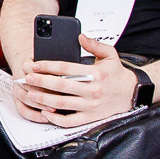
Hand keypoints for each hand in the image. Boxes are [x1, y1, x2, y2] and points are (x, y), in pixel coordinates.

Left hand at [20, 33, 136, 124]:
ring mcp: (91, 106)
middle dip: (41, 81)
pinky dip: (56, 118)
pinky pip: (70, 121)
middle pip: (61, 86)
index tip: (34, 65)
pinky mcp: (90, 118)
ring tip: (31, 93)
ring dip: (44, 99)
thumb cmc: (117, 74)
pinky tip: (45, 112)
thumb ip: (94, 44)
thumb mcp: (110, 54)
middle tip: (27, 78)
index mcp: (96, 73)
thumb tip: (80, 37)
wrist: (132, 93)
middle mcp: (93, 90)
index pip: (66, 68)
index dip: (47, 66)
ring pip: (62, 104)